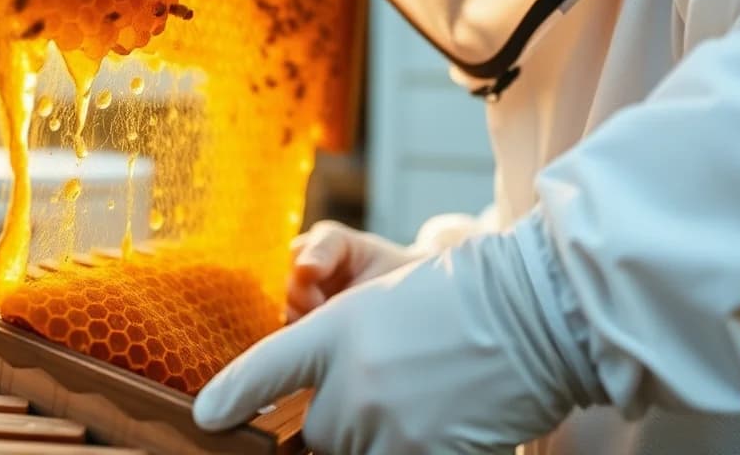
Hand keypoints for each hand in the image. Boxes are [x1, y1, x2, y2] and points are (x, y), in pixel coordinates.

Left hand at [194, 223, 601, 453]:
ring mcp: (390, 427)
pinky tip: (447, 423)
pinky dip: (416, 447)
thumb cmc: (460, 300)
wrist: (533, 314)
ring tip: (427, 401)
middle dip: (345, 417)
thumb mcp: (382, 304)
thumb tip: (323, 411)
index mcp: (338, 332)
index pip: (266, 368)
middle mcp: (354, 383)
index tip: (205, 417)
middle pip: (320, 429)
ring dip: (381, 438)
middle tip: (396, 384)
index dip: (232, 394)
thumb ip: (340, 355)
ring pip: (357, 451)